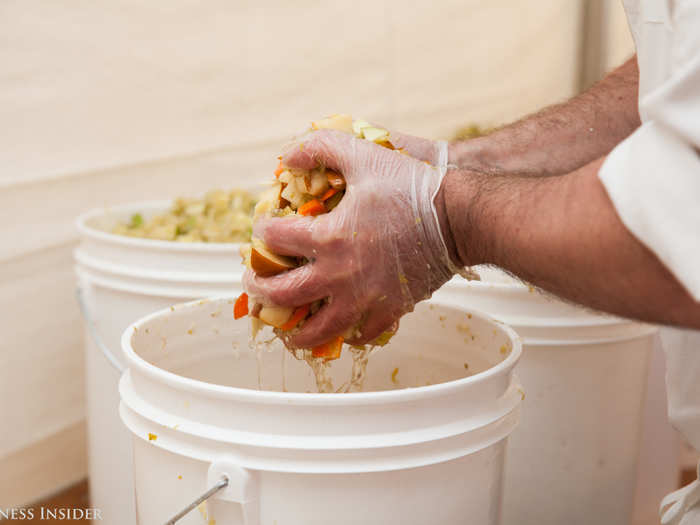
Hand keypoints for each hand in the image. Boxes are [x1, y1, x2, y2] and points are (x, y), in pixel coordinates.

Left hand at [244, 129, 461, 347]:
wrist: (458, 217)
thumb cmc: (411, 187)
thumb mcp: (363, 156)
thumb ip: (320, 148)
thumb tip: (287, 157)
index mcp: (328, 237)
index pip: (276, 239)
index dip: (262, 232)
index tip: (263, 231)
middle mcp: (340, 275)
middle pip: (284, 294)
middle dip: (260, 291)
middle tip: (255, 286)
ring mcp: (364, 298)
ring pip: (318, 330)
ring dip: (296, 332)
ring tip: (287, 332)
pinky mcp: (390, 310)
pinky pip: (361, 334)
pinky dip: (345, 335)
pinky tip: (339, 329)